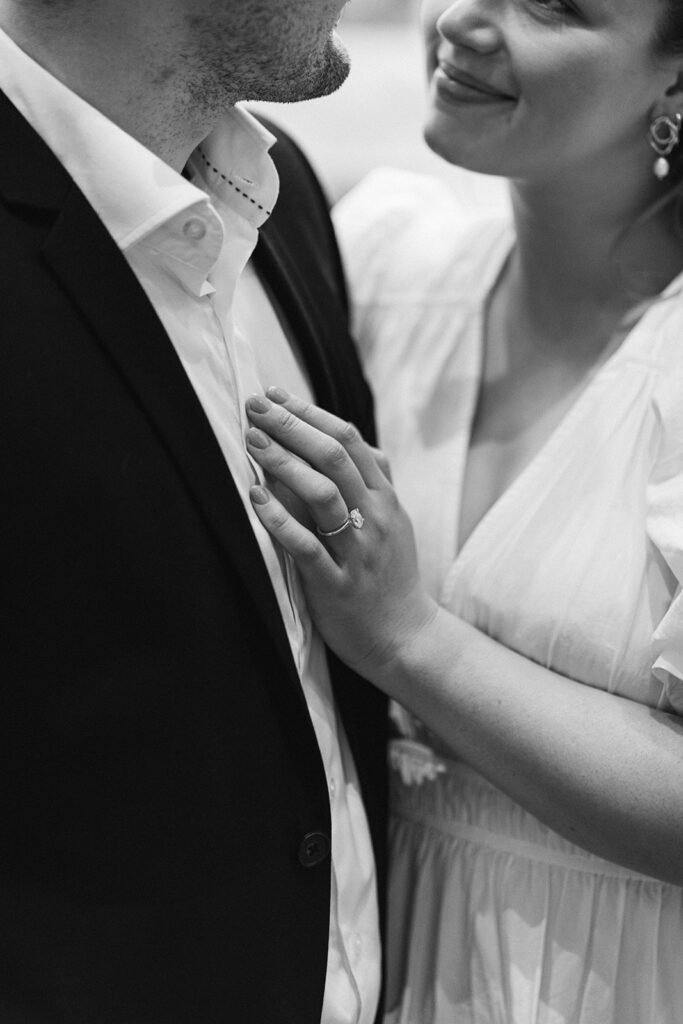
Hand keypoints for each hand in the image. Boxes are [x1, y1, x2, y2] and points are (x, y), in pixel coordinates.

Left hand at [244, 387, 438, 681]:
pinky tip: (256, 498)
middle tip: (255, 406)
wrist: (406, 638)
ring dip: (284, 463)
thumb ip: (368, 482)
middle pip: (335, 456)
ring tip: (252, 441)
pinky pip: (307, 547)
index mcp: (384, 498)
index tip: (275, 395)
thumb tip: (336, 439)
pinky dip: (280, 519)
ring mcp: (357, 551)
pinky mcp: (337, 585)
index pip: (349, 439)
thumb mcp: (391, 522)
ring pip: (323, 494)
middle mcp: (375, 518)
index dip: (310, 412)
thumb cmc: (389, 576)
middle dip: (292, 425)